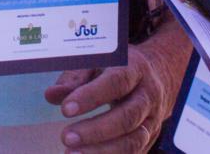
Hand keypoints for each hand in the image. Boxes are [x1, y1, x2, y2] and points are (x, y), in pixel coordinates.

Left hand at [45, 27, 186, 153]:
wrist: (158, 76)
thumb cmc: (119, 69)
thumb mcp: (99, 63)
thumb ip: (75, 78)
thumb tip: (51, 95)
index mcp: (135, 69)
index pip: (116, 83)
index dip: (91, 97)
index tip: (65, 109)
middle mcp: (148, 96)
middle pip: (127, 117)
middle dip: (95, 131)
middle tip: (67, 137)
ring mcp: (152, 120)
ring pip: (133, 141)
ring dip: (102, 151)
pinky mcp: (150, 139)